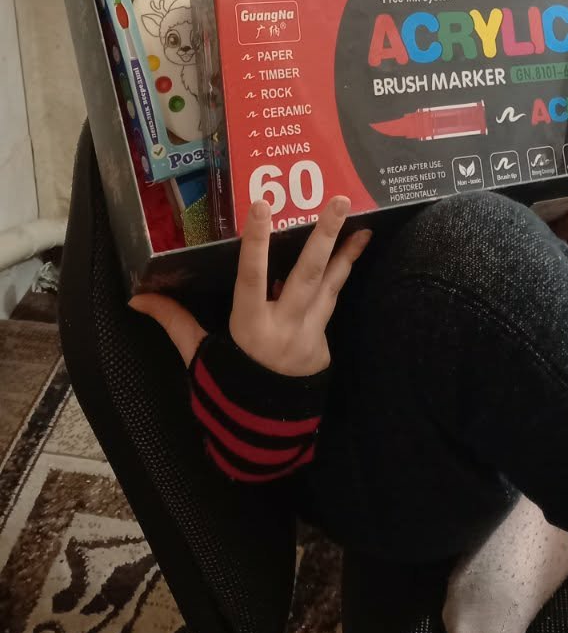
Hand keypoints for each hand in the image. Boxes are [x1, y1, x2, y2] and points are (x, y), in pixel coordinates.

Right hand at [129, 197, 371, 376]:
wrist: (267, 430)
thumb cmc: (230, 388)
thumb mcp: (198, 357)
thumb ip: (175, 321)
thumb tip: (137, 298)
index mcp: (250, 328)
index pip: (252, 278)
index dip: (256, 243)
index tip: (262, 205)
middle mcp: (285, 327)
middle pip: (307, 275)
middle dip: (323, 237)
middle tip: (340, 202)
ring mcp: (309, 334)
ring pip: (329, 286)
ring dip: (346, 253)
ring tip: (364, 224)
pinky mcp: (324, 341)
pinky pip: (333, 300)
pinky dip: (343, 274)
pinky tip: (355, 250)